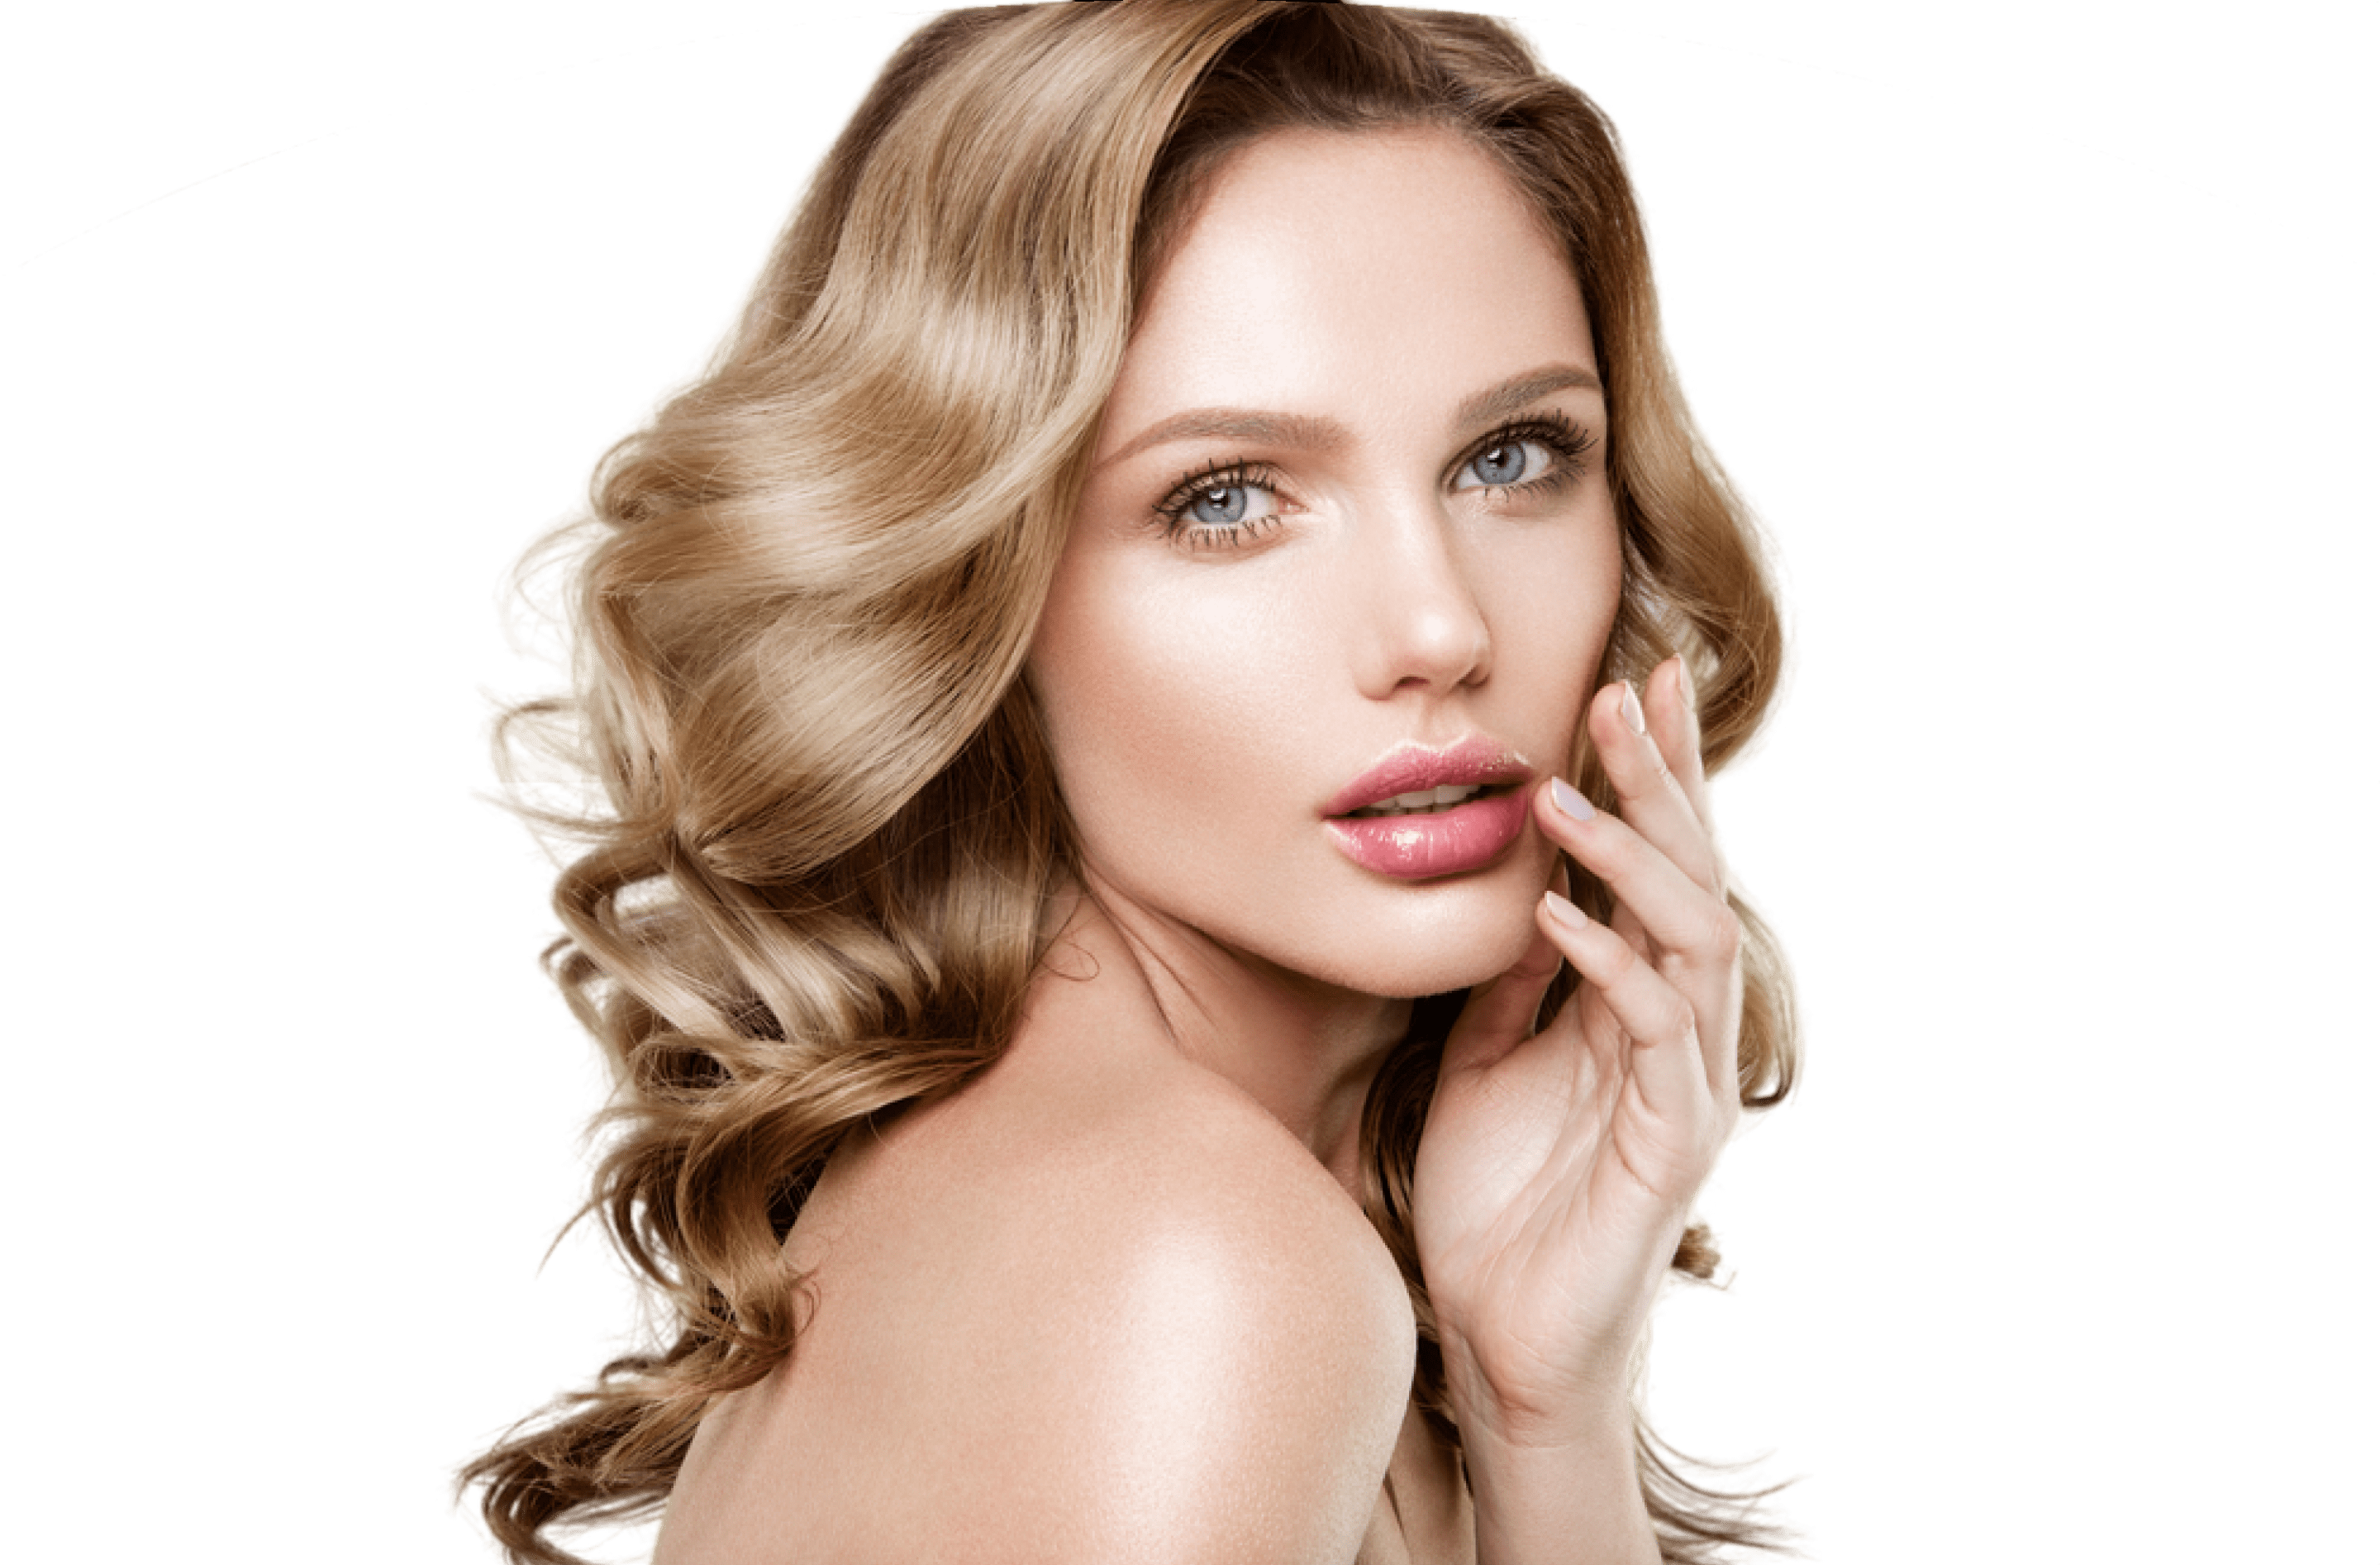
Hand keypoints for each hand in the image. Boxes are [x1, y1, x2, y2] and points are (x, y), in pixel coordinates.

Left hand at [1412, 655, 1742, 1444]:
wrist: (1498, 1341)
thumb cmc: (1494, 1208)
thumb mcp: (1481, 1064)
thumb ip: (1511, 985)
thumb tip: (1522, 890)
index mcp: (1633, 1006)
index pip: (1655, 868)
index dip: (1652, 778)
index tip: (1632, 684)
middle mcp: (1676, 1032)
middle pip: (1692, 879)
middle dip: (1662, 783)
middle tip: (1625, 691)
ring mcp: (1682, 1083)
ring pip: (1694, 937)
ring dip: (1632, 857)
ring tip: (1567, 792)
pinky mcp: (1669, 1139)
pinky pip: (1657, 1028)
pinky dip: (1608, 961)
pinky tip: (1555, 912)